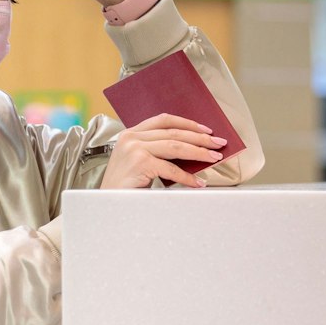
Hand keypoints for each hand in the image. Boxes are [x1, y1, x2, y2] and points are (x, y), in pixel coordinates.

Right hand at [101, 114, 227, 189]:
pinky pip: (171, 168)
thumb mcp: (140, 162)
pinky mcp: (140, 163)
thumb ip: (158, 151)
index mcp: (131, 132)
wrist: (107, 204)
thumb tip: (192, 150)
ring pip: (176, 146)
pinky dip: (187, 177)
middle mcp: (132, 137)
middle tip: (219, 143)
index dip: (187, 123)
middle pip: (174, 132)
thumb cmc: (125, 186)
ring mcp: (135, 149)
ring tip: (215, 157)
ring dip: (199, 152)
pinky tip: (198, 183)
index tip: (206, 129)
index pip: (163, 120)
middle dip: (200, 137)